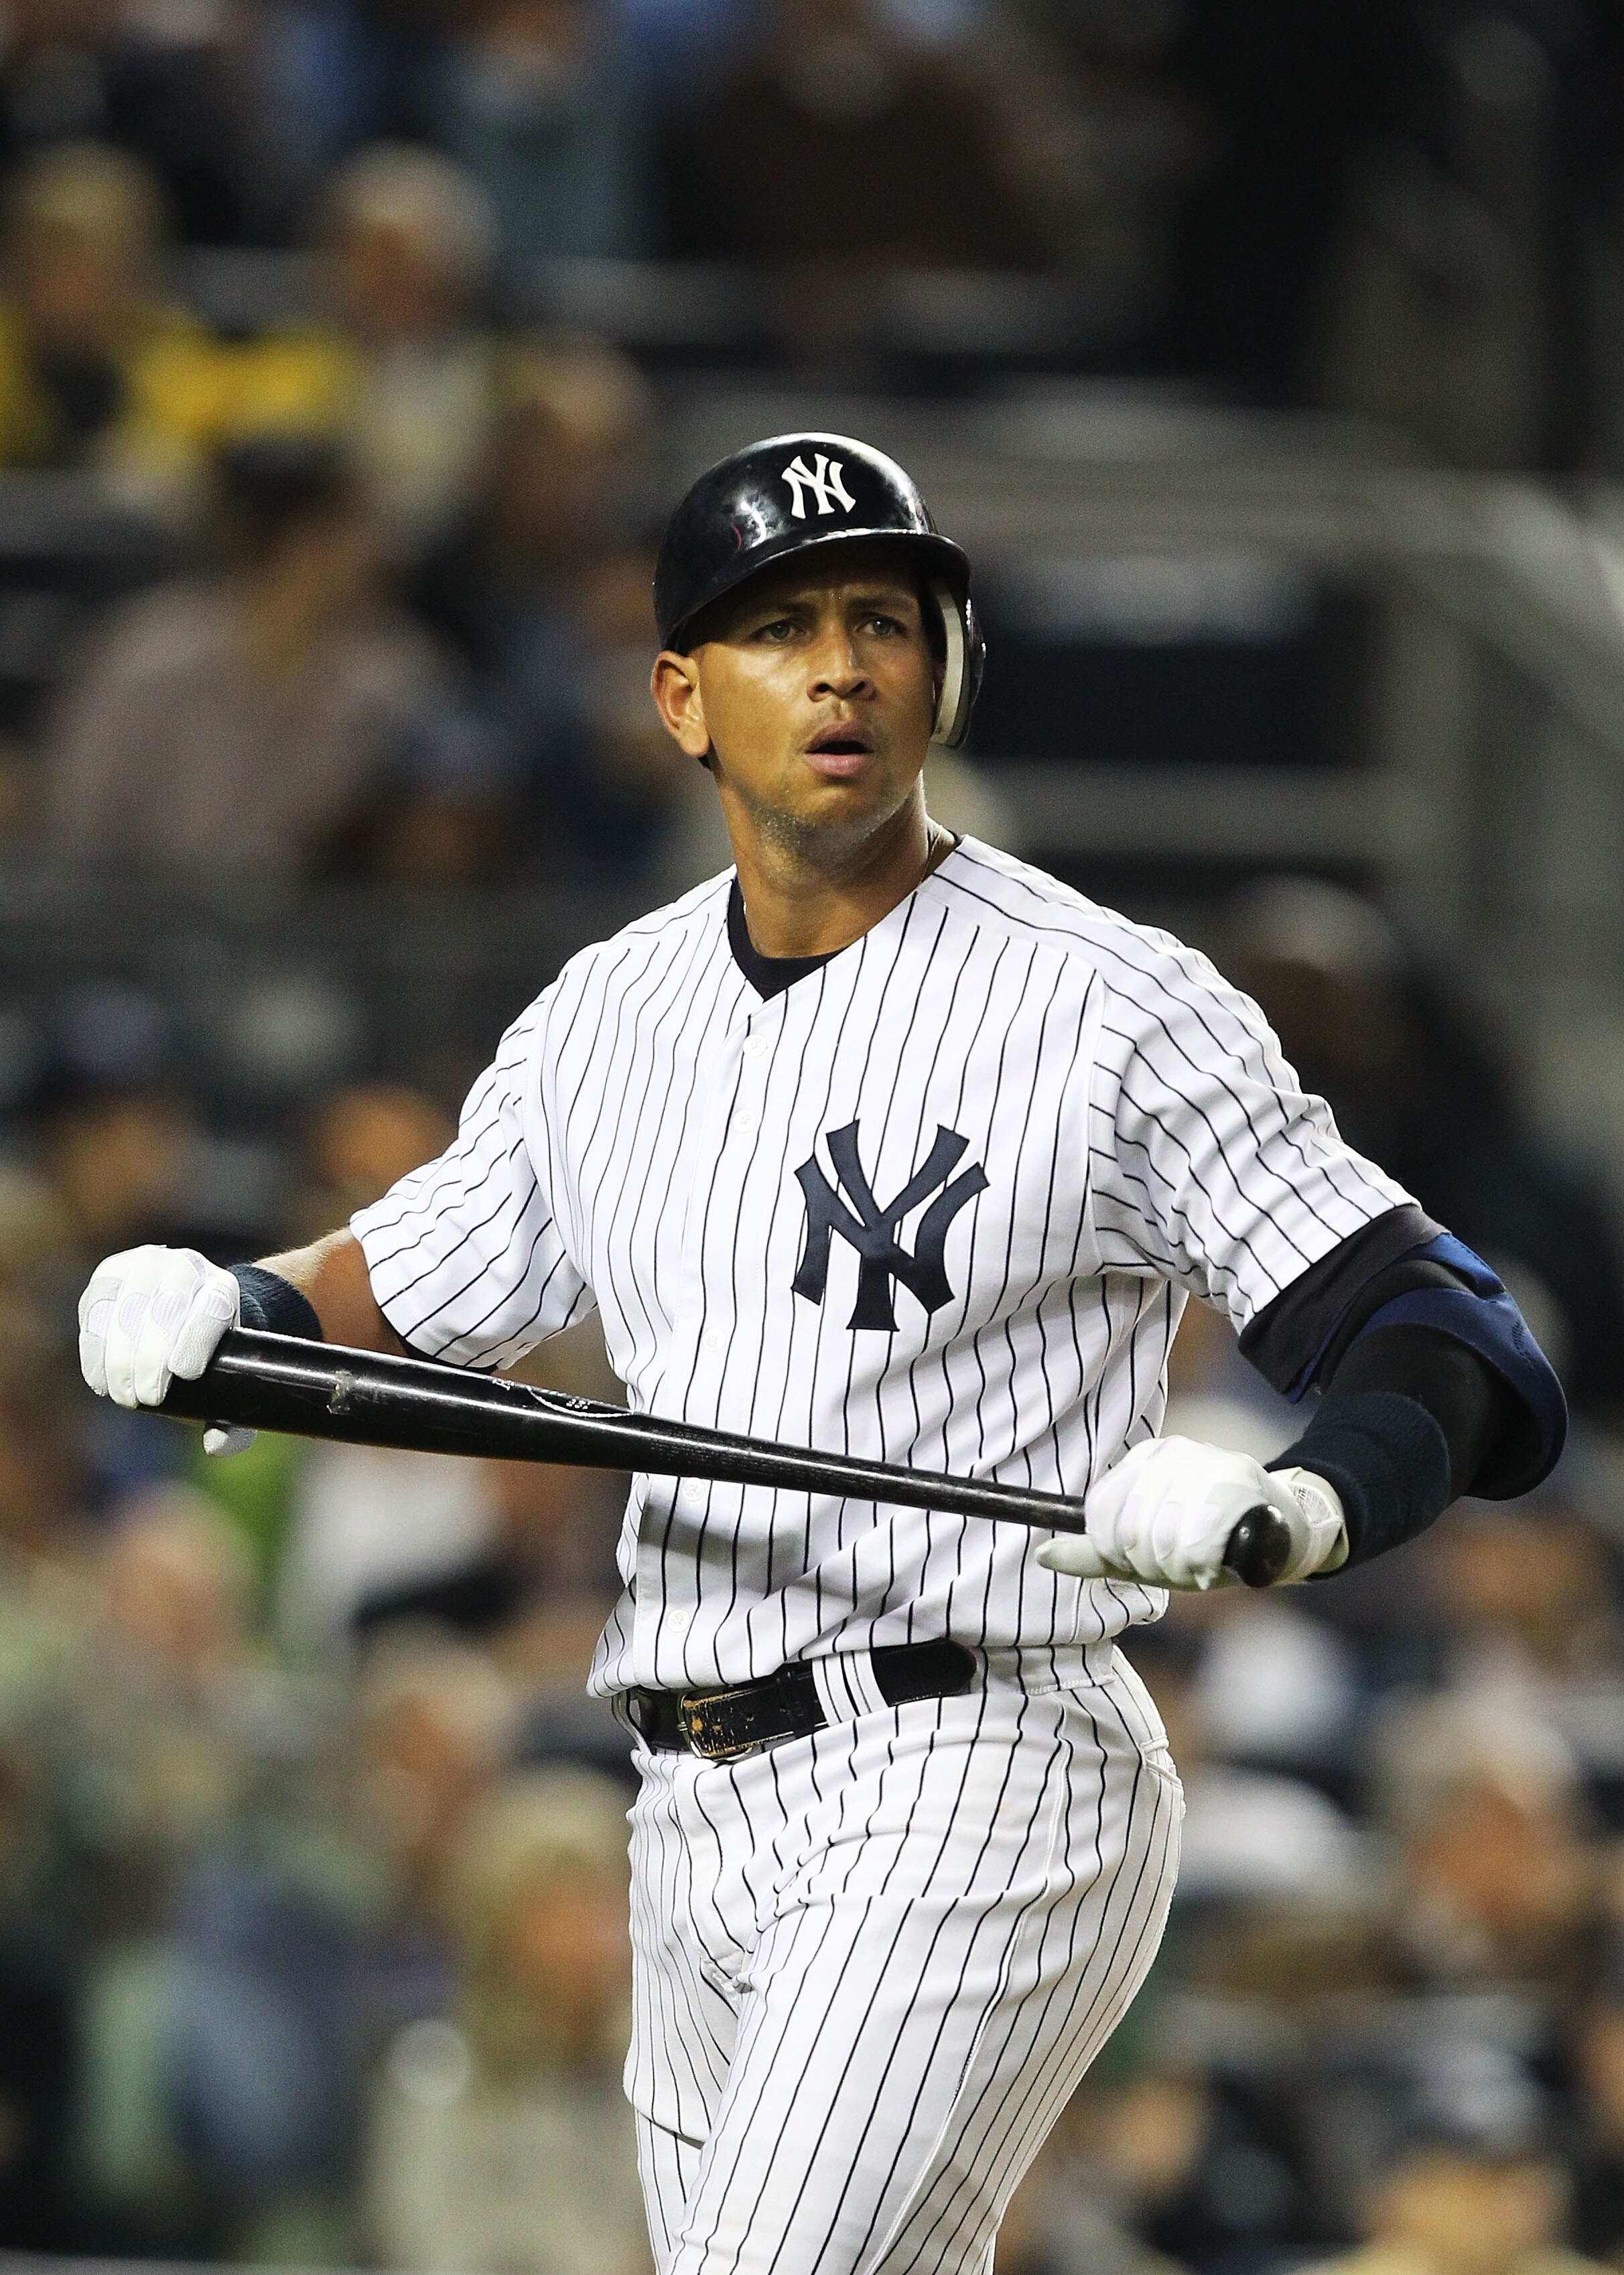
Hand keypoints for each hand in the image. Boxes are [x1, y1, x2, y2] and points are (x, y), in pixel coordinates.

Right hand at [78, 1246, 250, 1451]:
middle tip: (148, 1398)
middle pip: (168, 1308)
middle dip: (154, 1356)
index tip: (185, 1374)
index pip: (214, 1307)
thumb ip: (231, 1419)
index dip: (198, 1338)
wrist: (185, 1307)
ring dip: (122, 1355)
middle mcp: (187, 1267)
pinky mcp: (110, 1276)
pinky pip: (96, 1309)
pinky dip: (95, 1348)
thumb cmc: (208, 1354)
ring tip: (124, 1395)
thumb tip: (218, 1446)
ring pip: (128, 1307)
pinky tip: (101, 1380)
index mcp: (224, 1288)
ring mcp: (145, 1266)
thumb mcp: (229, 1380)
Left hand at [1036, 1437, 1346, 1590]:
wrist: (1279, 1530)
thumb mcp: (1143, 1548)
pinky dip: (1201, 1565)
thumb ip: (1095, 1553)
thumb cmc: (1203, 1540)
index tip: (1140, 1559)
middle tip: (1178, 1566)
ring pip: (1161, 1539)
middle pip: (1129, 1531)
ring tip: (1198, 1563)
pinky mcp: (1238, 1483)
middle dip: (1151, 1565)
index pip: (1100, 1511)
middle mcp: (1173, 1452)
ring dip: (1178, 1569)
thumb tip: (1043, 1555)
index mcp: (1145, 1459)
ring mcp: (1207, 1463)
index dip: (1115, 1550)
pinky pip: (1197, 1541)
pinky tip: (1213, 1563)